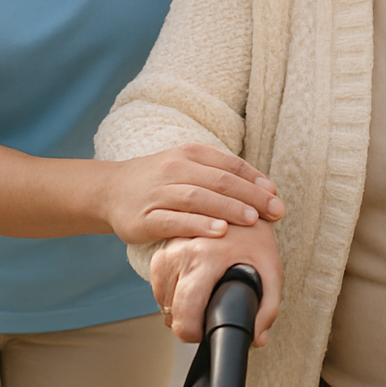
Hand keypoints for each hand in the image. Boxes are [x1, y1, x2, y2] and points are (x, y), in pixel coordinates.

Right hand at [103, 144, 284, 244]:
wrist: (110, 190)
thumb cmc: (159, 181)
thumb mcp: (187, 168)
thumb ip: (220, 176)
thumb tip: (265, 191)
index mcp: (189, 154)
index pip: (229, 165)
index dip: (255, 179)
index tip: (275, 195)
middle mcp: (175, 170)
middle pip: (219, 181)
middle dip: (251, 196)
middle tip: (275, 211)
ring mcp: (159, 194)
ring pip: (198, 198)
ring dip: (228, 208)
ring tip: (252, 220)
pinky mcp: (145, 218)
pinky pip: (175, 221)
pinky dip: (198, 225)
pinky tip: (219, 231)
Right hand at [150, 220, 281, 345]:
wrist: (241, 206)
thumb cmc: (256, 238)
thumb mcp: (271, 269)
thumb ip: (268, 307)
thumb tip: (256, 338)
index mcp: (206, 258)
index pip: (185, 314)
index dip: (196, 332)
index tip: (208, 331)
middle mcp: (181, 253)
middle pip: (172, 312)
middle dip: (188, 325)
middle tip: (209, 319)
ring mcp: (168, 251)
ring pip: (163, 301)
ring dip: (178, 309)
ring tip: (202, 302)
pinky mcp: (160, 251)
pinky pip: (158, 287)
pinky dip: (171, 295)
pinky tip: (189, 290)